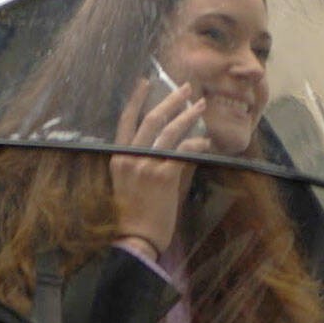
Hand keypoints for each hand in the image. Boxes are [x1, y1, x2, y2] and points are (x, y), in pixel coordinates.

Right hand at [109, 79, 209, 257]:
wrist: (135, 240)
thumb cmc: (133, 216)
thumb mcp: (129, 185)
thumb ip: (144, 163)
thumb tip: (169, 146)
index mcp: (118, 158)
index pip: (125, 121)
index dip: (135, 100)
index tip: (145, 82)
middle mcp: (130, 159)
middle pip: (151, 119)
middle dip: (171, 100)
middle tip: (186, 88)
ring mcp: (146, 166)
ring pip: (169, 131)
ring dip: (188, 115)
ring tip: (200, 105)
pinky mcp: (163, 177)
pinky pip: (183, 151)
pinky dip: (196, 143)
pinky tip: (206, 140)